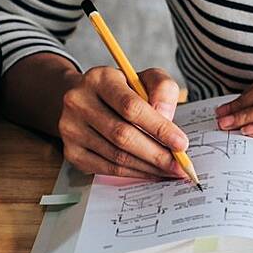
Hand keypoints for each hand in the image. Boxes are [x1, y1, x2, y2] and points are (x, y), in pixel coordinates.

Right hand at [58, 66, 187, 178]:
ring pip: (116, 156)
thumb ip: (163, 89)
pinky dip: (134, 173)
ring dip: (148, 167)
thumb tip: (166, 117)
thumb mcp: (146, 79)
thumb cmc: (124, 90)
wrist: (87, 100)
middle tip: (180, 167)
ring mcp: (70, 128)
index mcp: (100, 79)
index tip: (181, 144)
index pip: (131, 107)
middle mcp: (78, 102)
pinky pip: (108, 169)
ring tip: (170, 171)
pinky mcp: (71, 151)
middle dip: (157, 154)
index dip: (159, 128)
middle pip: (122, 135)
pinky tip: (152, 173)